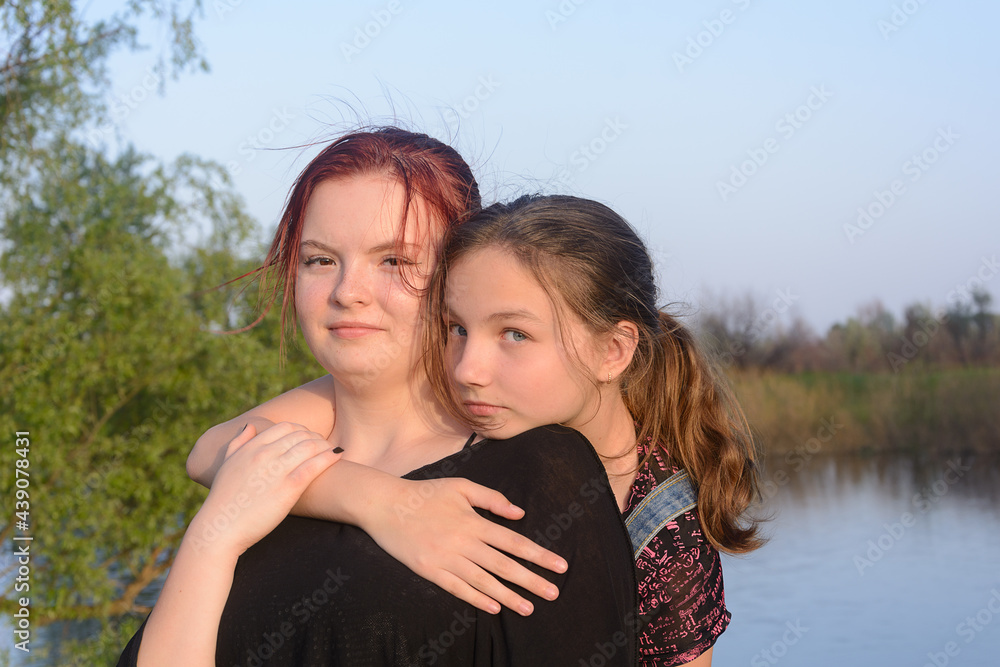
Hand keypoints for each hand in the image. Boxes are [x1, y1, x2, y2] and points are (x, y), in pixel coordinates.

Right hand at [186, 422, 341, 558]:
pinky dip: (329, 457)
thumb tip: (250, 426)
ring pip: (310, 446)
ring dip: (325, 445)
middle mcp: (264, 454)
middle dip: (316, 437)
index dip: (301, 429)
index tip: (309, 438)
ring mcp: (276, 470)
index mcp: (251, 447)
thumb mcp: (227, 465)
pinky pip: (314, 465)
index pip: (284, 427)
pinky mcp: (288, 488)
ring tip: (333, 451)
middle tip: (325, 445)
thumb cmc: (224, 500)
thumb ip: (238, 443)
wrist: (220, 528)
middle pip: (300, 434)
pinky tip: (338, 456)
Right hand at [363, 476, 567, 615]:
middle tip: (554, 593)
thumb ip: (492, 499)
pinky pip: (457, 588)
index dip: (538, 555)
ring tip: (529, 608)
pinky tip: (494, 608)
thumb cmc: (426, 493)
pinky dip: (477, 598)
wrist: (385, 505)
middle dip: (531, 580)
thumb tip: (520, 513)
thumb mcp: (461, 486)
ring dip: (508, 596)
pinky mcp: (429, 571)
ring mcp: (446, 558)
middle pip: (504, 565)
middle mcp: (463, 542)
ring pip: (484, 581)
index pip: (514, 541)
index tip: (559, 565)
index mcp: (473, 521)